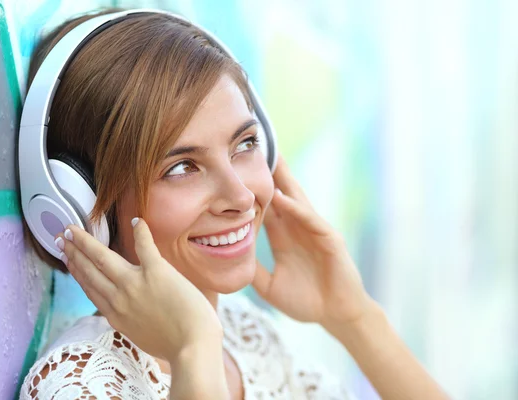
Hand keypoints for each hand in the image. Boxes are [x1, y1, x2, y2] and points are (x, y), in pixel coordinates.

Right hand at [57, 218, 221, 362]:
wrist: (193, 347)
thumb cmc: (174, 346)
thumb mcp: (141, 336)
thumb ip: (129, 321)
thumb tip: (126, 314)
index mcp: (116, 315)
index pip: (90, 287)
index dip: (76, 271)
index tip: (67, 259)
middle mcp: (119, 298)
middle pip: (90, 270)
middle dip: (73, 253)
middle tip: (61, 238)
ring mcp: (136, 283)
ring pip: (103, 258)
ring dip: (86, 243)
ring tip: (74, 230)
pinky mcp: (157, 272)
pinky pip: (144, 246)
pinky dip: (140, 232)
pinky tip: (136, 220)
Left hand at [252, 155, 376, 333]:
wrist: (336, 316)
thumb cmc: (306, 301)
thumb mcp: (270, 286)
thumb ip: (253, 271)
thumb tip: (227, 262)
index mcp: (283, 237)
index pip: (265, 207)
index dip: (252, 189)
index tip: (236, 170)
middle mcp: (297, 228)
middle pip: (281, 193)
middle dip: (269, 172)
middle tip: (253, 146)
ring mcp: (314, 231)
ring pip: (296, 199)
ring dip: (283, 178)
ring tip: (269, 156)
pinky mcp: (328, 238)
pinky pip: (309, 219)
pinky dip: (295, 208)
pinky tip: (280, 196)